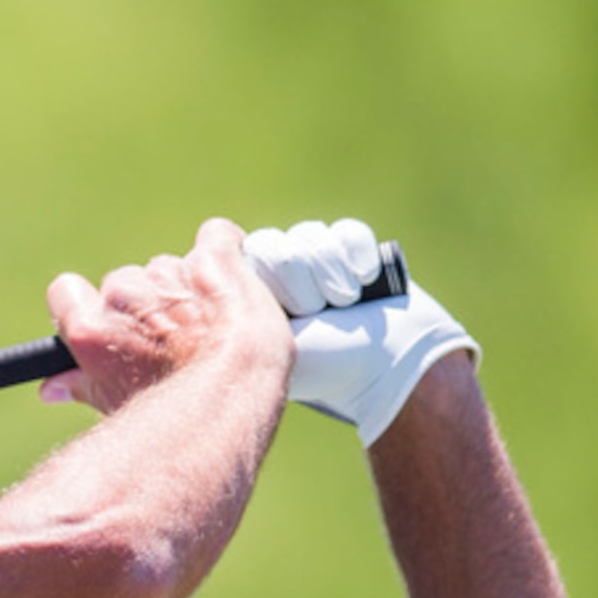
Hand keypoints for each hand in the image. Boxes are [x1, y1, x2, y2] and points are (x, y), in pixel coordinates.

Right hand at [43, 218, 293, 415]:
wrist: (235, 391)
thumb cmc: (173, 407)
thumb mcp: (115, 401)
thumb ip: (80, 384)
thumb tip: (50, 388)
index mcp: (91, 328)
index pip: (66, 292)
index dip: (85, 304)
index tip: (108, 321)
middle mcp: (124, 296)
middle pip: (124, 282)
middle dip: (145, 304)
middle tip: (171, 338)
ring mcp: (169, 273)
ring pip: (169, 268)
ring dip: (185, 287)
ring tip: (209, 327)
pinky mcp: (214, 256)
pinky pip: (217, 237)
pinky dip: (224, 248)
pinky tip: (230, 271)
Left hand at [244, 218, 479, 445]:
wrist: (387, 366)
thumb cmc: (324, 365)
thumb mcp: (268, 347)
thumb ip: (235, 315)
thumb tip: (210, 271)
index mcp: (249, 294)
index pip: (245, 256)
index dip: (276, 285)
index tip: (293, 317)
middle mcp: (277, 272)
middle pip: (277, 244)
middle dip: (304, 285)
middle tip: (318, 315)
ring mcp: (313, 259)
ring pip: (311, 235)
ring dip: (333, 276)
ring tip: (344, 306)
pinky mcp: (350, 249)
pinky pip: (346, 231)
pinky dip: (359, 258)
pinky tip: (366, 281)